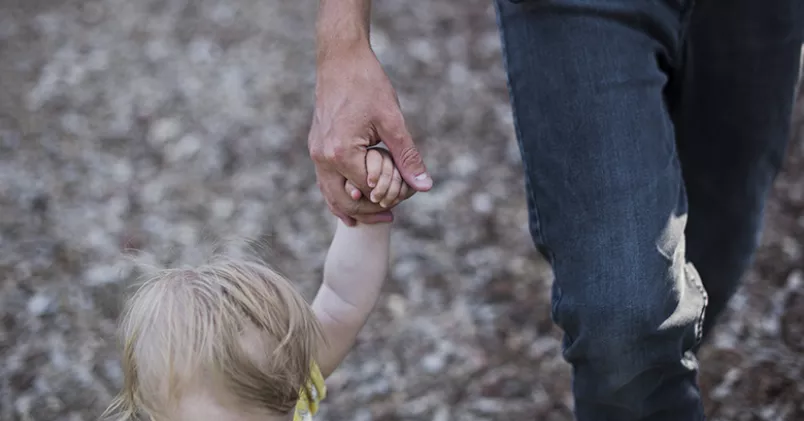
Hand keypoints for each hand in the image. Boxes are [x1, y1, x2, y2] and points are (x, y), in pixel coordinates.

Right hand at [308, 44, 431, 225]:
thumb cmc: (368, 85)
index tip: (405, 199)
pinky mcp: (316, 147)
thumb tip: (424, 186)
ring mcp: (316, 153)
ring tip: (373, 218)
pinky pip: (325, 180)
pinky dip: (338, 194)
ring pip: (330, 195)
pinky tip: (353, 199)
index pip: (367, 191)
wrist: (340, 60)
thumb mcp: (393, 121)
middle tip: (391, 218)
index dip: (388, 197)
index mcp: (341, 152)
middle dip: (368, 212)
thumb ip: (407, 157)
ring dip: (351, 208)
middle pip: (344, 201)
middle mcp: (323, 157)